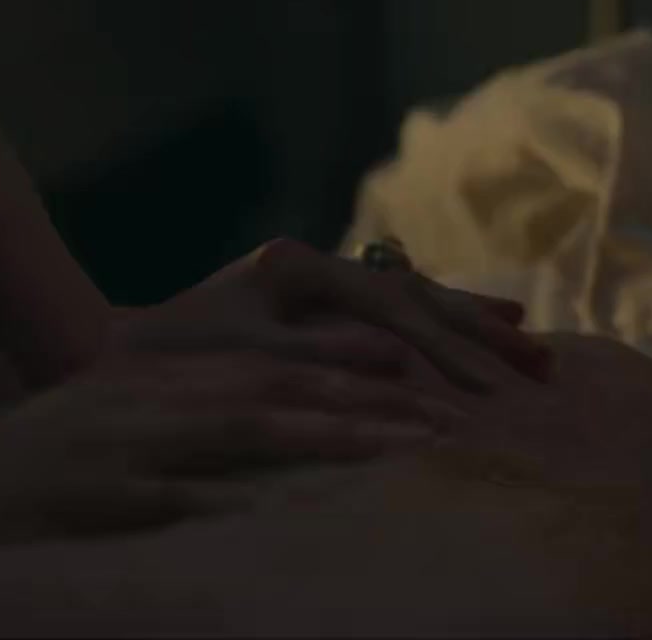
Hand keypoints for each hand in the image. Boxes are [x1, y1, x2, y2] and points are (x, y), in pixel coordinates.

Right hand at [0, 344, 462, 557]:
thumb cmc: (50, 455)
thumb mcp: (131, 407)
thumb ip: (210, 399)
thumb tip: (297, 403)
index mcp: (170, 375)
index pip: (282, 366)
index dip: (361, 374)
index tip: (430, 389)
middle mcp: (158, 397)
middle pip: (282, 391)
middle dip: (368, 406)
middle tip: (445, 424)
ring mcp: (130, 446)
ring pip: (246, 433)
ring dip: (330, 441)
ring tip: (402, 455)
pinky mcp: (102, 498)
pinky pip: (188, 502)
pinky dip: (248, 504)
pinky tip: (305, 512)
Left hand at [111, 238, 550, 391]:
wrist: (110, 352)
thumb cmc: (171, 362)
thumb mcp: (244, 358)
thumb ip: (323, 352)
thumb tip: (401, 354)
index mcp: (300, 266)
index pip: (394, 307)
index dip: (448, 348)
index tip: (488, 388)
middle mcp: (319, 263)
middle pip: (419, 293)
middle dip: (483, 334)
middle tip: (541, 368)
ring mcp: (323, 280)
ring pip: (417, 298)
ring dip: (476, 326)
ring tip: (531, 347)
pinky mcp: (323, 301)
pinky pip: (401, 311)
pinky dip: (445, 324)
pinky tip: (489, 324)